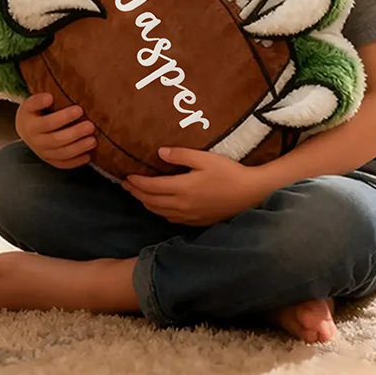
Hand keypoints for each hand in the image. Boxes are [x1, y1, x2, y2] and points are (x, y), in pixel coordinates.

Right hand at [15, 93, 96, 168]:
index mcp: (31, 126)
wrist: (25, 128)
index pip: (48, 123)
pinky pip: (63, 164)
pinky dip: (76, 162)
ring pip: (62, 154)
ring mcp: (43, 153)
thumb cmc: (33, 112)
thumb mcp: (30, 104)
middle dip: (75, 133)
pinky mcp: (50, 160)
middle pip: (57, 140)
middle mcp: (36, 142)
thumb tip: (49, 98)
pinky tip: (88, 156)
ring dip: (79, 148)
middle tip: (91, 126)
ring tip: (93, 141)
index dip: (64, 117)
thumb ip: (38, 100)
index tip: (79, 109)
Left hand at [122, 146, 267, 225]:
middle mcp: (182, 205)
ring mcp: (189, 216)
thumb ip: (181, 155)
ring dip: (146, 203)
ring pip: (159, 212)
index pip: (151, 187)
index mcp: (182, 188)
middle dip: (136, 193)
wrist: (250, 194)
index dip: (137, 182)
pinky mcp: (196, 221)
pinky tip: (161, 207)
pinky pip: (171, 218)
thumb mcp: (205, 158)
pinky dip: (160, 211)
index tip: (127, 175)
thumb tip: (160, 153)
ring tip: (139, 194)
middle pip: (151, 201)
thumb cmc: (229, 173)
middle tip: (126, 185)